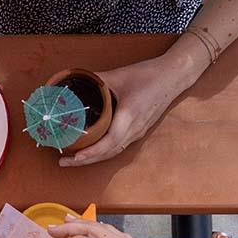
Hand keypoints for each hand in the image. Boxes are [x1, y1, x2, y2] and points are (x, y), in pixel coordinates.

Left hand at [58, 46, 206, 166]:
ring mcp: (138, 132)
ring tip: (73, 160)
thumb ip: (95, 80)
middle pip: (108, 153)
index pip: (109, 142)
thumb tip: (73, 82)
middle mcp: (135, 129)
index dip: (91, 152)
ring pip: (114, 152)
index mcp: (130, 116)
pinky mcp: (139, 131)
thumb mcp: (118, 75)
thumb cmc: (149, 75)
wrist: (173, 76)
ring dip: (94, 158)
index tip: (75, 157)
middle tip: (64, 162)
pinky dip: (103, 152)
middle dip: (86, 160)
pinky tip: (91, 151)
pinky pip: (119, 146)